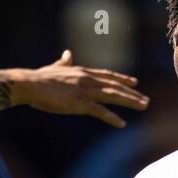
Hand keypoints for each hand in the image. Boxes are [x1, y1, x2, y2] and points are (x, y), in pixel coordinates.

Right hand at [13, 50, 148, 127]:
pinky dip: (112, 118)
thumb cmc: (39, 78)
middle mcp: (88, 79)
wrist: (31, 84)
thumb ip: (64, 62)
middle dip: (132, 93)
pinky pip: (100, 112)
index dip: (122, 79)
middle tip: (146, 100)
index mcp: (82, 72)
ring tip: (143, 107)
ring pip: (113, 96)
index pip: (107, 75)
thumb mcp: (55, 68)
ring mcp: (85, 91)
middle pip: (115, 86)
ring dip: (130, 102)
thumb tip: (68, 53)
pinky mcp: (80, 104)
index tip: (135, 82)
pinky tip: (121, 124)